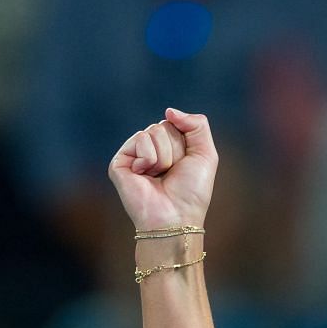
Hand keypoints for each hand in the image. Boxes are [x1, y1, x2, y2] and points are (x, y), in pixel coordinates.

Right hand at [108, 108, 218, 231]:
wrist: (176, 217)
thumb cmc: (192, 192)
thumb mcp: (206, 154)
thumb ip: (197, 125)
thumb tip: (169, 110)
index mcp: (168, 147)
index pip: (175, 123)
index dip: (186, 143)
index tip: (185, 165)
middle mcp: (150, 149)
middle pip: (164, 126)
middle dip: (175, 149)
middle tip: (171, 172)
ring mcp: (134, 155)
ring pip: (153, 131)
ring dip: (164, 156)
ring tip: (160, 175)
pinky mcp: (120, 162)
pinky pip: (140, 140)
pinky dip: (149, 158)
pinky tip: (145, 175)